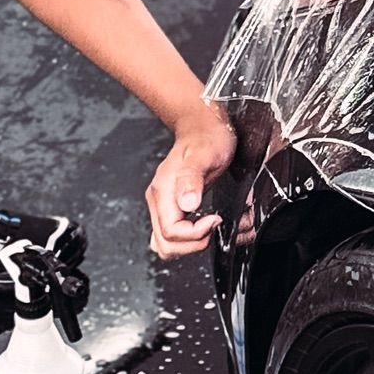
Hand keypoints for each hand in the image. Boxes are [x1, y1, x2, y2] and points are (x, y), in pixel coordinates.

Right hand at [146, 102, 235, 258]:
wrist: (203, 128)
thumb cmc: (206, 139)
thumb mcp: (204, 155)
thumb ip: (192, 179)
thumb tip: (188, 204)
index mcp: (163, 191)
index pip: (171, 231)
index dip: (195, 233)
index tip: (215, 220)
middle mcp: (159, 201)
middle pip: (165, 245)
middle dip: (193, 244)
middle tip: (214, 226)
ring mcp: (163, 206)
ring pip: (166, 245)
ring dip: (190, 246)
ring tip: (210, 228)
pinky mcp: (173, 208)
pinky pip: (173, 237)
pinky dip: (189, 241)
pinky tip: (206, 227)